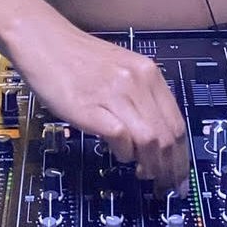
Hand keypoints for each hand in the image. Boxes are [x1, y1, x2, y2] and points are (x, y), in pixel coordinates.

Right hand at [9, 20, 189, 194]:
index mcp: (148, 72)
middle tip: (165, 185)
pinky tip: (119, 154)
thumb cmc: (78, 58)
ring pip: (150, 140)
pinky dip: (124, 154)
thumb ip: (140, 97)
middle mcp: (136, 81)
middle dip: (170, 168)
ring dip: (150, 166)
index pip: (177, 122)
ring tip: (143, 174)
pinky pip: (121, 138)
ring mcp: (114, 93)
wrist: (45, 41)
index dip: (182, 156)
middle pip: (167, 136)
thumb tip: (156, 139)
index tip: (180, 175)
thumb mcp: (121, 70)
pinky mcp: (91, 107)